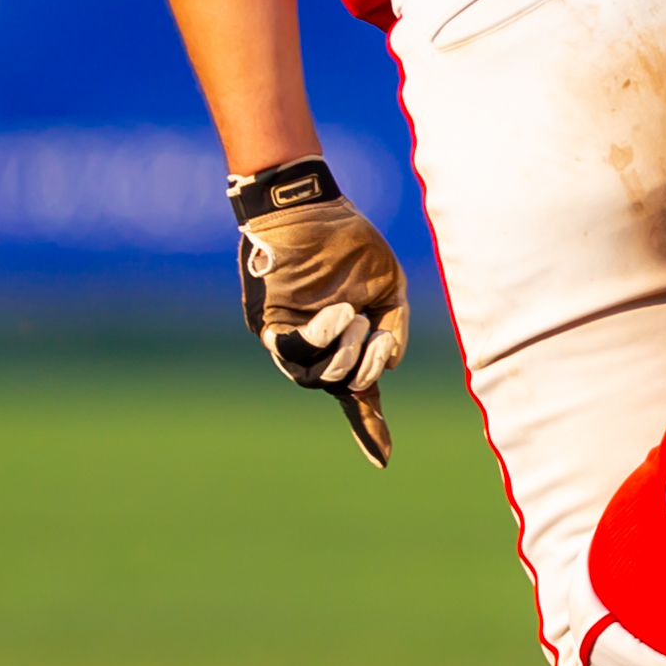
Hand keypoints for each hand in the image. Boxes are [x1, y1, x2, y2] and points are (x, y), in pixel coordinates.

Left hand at [233, 159, 409, 467]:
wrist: (310, 206)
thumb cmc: (348, 241)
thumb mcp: (389, 286)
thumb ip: (394, 328)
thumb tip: (388, 368)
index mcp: (348, 341)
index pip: (359, 392)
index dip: (370, 426)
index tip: (383, 459)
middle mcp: (318, 347)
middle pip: (340, 387)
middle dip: (365, 369)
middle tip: (373, 333)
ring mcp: (293, 338)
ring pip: (317, 377)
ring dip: (345, 355)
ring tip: (355, 318)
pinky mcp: (270, 325)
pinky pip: (294, 352)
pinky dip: (322, 339)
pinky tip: (339, 314)